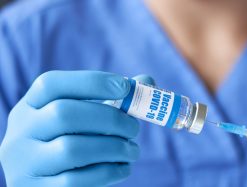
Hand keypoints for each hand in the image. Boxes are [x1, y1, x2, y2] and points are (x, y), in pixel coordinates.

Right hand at [0, 71, 151, 186]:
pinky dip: (109, 171)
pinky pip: (77, 180)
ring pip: (72, 149)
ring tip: (132, 150)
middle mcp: (21, 132)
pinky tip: (123, 167)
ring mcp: (26, 163)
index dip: (92, 82)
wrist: (44, 183)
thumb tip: (146, 80)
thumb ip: (112, 100)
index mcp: (30, 107)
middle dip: (110, 118)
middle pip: (64, 114)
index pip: (52, 84)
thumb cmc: (71, 142)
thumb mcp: (82, 118)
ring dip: (114, 148)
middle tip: (134, 127)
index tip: (124, 87)